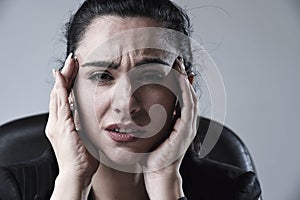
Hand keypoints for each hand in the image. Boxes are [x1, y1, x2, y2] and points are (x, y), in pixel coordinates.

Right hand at [45, 53, 98, 198]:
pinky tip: (62, 78)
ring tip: (69, 63)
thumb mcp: (85, 136)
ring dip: (63, 77)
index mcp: (63, 123)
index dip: (67, 82)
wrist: (77, 174)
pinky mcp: (62, 127)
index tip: (73, 70)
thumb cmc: (83, 158)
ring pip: (58, 94)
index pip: (63, 98)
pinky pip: (60, 104)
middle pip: (58, 92)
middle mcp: (56, 121)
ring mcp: (57, 124)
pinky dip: (60, 89)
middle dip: (65, 75)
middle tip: (71, 60)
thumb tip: (95, 116)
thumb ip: (85, 124)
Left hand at [143, 58, 197, 199]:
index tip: (173, 68)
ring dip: (185, 80)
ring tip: (179, 66)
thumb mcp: (153, 132)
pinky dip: (186, 92)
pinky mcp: (186, 130)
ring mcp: (188, 126)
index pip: (182, 97)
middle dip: (183, 77)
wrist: (157, 171)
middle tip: (177, 62)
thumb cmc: (152, 154)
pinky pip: (188, 106)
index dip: (179, 82)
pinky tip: (181, 80)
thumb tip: (142, 108)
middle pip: (188, 94)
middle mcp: (187, 122)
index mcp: (179, 122)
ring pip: (190, 97)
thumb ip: (153, 119)